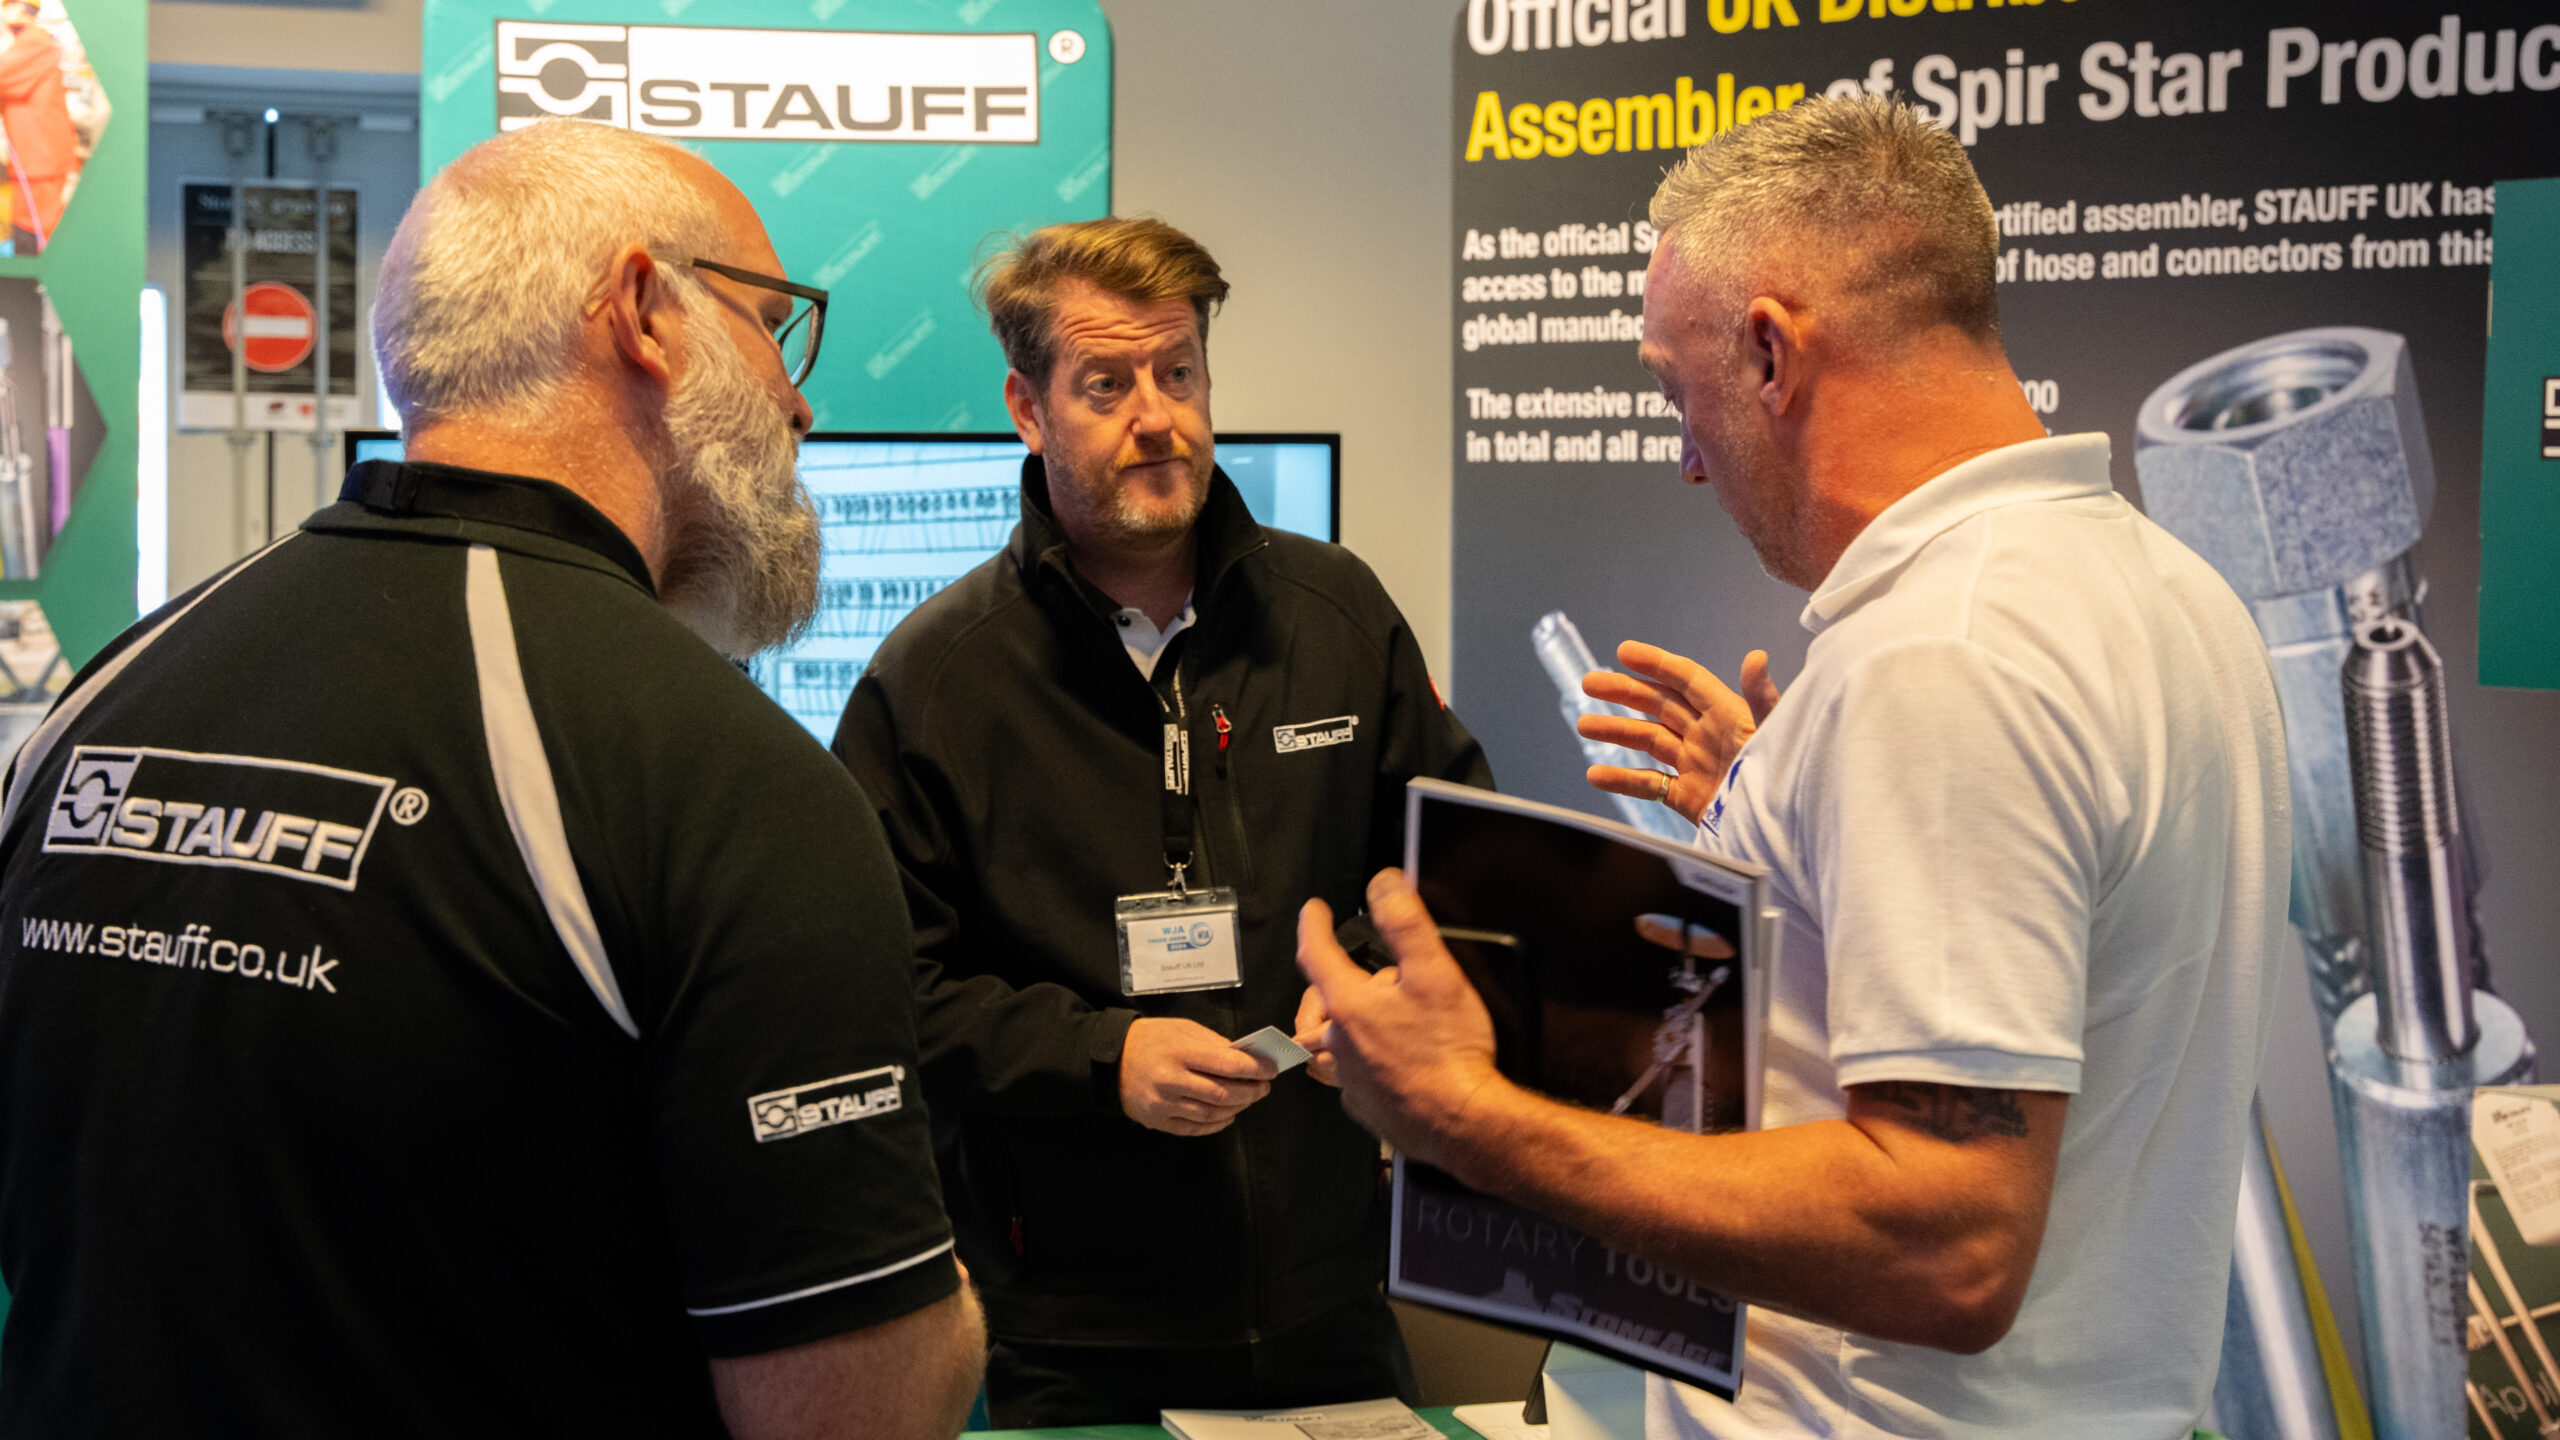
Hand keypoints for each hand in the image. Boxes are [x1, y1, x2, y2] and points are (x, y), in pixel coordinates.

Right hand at [1118, 1016, 1277, 1135]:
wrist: (1109, 1059)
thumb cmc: (1149, 1039)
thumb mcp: (1181, 1028)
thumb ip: (1213, 1043)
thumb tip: (1245, 1058)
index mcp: (1179, 1051)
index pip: (1226, 1063)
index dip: (1254, 1068)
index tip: (1271, 1069)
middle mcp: (1171, 1079)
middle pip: (1222, 1092)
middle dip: (1250, 1091)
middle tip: (1264, 1087)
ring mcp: (1163, 1103)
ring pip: (1211, 1113)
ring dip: (1237, 1107)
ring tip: (1249, 1099)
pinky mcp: (1157, 1120)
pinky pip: (1194, 1127)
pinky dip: (1216, 1124)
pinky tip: (1228, 1115)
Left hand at [1295, 870, 1504, 1165]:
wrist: (1463, 1121)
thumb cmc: (1449, 1052)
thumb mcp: (1433, 972)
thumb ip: (1405, 923)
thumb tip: (1384, 886)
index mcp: (1349, 1005)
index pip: (1316, 953)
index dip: (1314, 926)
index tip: (1314, 912)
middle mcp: (1340, 1043)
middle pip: (1315, 1006)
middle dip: (1324, 986)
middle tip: (1344, 975)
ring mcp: (1350, 1079)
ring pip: (1326, 1047)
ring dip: (1333, 1029)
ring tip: (1351, 1019)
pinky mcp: (1366, 1106)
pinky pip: (1348, 1080)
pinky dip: (1356, 1065)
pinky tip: (1379, 1062)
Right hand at [1578, 641, 1779, 824]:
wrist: (1782, 834)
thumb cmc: (1784, 780)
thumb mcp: (1774, 735)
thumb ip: (1762, 699)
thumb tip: (1756, 657)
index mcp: (1727, 715)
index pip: (1687, 680)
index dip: (1656, 663)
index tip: (1624, 651)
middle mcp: (1708, 736)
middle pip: (1660, 705)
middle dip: (1624, 692)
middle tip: (1589, 682)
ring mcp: (1696, 766)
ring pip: (1649, 741)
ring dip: (1616, 731)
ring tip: (1583, 725)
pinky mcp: (1689, 799)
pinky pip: (1649, 785)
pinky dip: (1621, 779)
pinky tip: (1596, 774)